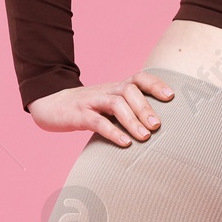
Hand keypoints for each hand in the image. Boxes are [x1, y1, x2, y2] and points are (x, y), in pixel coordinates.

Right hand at [27, 71, 174, 147]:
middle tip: (157, 126)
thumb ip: (128, 112)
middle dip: (145, 107)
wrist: (50, 105)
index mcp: (116, 87)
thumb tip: (156, 129)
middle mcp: (106, 91)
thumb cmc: (87, 109)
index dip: (156, 84)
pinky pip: (97, 121)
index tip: (171, 97)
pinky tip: (125, 143)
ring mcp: (92, 101)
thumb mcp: (108, 105)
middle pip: (130, 90)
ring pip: (116, 104)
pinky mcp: (78, 114)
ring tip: (145, 136)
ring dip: (132, 120)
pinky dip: (113, 132)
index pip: (139, 78)